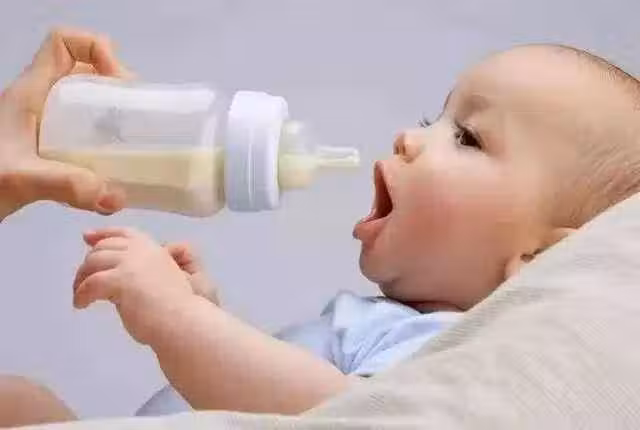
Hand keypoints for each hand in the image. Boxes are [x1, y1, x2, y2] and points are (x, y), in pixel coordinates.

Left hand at [0, 28, 130, 219]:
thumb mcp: (23, 179)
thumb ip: (67, 185)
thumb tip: (118, 197)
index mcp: (30, 92)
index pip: (63, 43)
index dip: (96, 49)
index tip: (117, 83)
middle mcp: (38, 100)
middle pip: (82, 67)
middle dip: (113, 84)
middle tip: (132, 113)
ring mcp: (43, 122)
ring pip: (84, 97)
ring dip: (110, 109)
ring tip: (129, 135)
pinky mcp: (47, 144)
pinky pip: (81, 126)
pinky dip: (101, 136)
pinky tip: (112, 162)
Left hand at [73, 227, 215, 343]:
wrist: (182, 321)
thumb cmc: (175, 308)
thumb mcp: (159, 278)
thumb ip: (140, 270)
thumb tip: (111, 271)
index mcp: (153, 249)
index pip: (124, 233)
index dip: (103, 233)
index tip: (87, 236)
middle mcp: (141, 251)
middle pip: (104, 247)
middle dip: (88, 262)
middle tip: (81, 281)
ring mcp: (131, 264)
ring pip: (93, 262)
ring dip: (81, 279)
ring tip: (80, 296)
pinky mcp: (120, 280)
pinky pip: (90, 283)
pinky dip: (81, 294)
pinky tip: (81, 305)